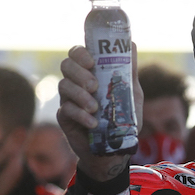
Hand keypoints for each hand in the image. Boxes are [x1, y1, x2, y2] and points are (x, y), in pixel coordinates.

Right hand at [57, 44, 143, 180]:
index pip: (77, 53)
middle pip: (66, 65)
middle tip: (94, 85)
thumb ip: (129, 71)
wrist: (115, 150)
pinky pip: (66, 110)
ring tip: (95, 107)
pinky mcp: (65, 118)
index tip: (92, 61)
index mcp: (90, 73)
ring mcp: (68, 100)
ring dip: (80, 95)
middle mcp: (76, 83)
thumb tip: (130, 44)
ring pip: (63, 86)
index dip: (80, 53)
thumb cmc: (123, 118)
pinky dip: (80, 115)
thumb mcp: (131, 94)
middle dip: (79, 73)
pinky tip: (93, 122)